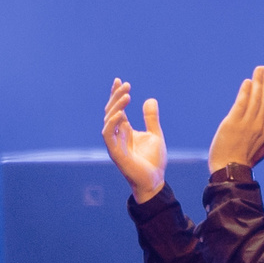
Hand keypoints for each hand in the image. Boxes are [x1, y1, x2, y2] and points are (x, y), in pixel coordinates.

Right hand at [101, 78, 167, 201]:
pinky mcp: (116, 153)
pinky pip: (108, 136)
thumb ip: (151, 119)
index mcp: (124, 131)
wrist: (154, 181)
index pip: (117, 109)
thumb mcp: (155, 135)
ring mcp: (115, 144)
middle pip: (111, 112)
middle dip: (116, 97)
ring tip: (127, 95)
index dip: (117, 95)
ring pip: (108, 121)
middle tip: (126, 85)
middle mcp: (117, 136)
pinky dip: (112, 123)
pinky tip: (121, 113)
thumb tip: (150, 99)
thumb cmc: (153, 161)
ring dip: (115, 107)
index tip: (120, 81)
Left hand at [207, 66, 263, 171]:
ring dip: (257, 82)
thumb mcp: (262, 148)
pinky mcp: (233, 123)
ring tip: (258, 71)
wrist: (230, 171)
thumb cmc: (244, 161)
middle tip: (263, 70)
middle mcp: (259, 125)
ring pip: (255, 98)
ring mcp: (247, 124)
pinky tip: (247, 82)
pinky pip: (241, 103)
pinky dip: (245, 91)